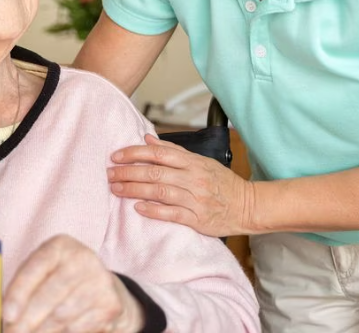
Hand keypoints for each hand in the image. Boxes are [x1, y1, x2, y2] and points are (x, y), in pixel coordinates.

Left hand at [3, 235, 143, 332]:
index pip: (36, 266)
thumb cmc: (59, 280)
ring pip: (63, 315)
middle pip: (50, 294)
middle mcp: (83, 258)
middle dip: (28, 319)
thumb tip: (5, 315)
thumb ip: (23, 287)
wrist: (102, 288)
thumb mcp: (42, 273)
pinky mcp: (110, 304)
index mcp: (60, 246)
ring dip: (43, 330)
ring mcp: (100, 281)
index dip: (20, 292)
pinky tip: (56, 331)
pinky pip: (78, 327)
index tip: (7, 314)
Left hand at [108, 134, 255, 236]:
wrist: (248, 206)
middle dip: (128, 172)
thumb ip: (174, 151)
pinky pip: (171, 214)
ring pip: (159, 191)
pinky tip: (137, 207)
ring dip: (134, 190)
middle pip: (155, 172)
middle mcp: (193, 179)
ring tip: (116, 189)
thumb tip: (148, 140)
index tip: (116, 156)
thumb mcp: (201, 161)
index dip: (134, 153)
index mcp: (193, 162)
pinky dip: (153, 210)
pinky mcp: (197, 219)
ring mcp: (196, 199)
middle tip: (110, 174)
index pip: (158, 153)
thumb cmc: (223, 183)